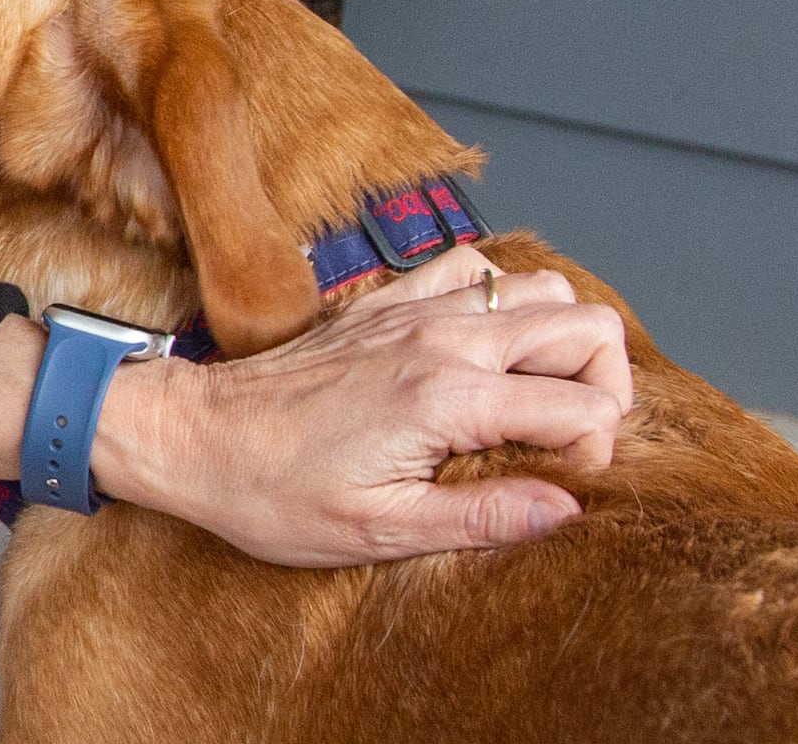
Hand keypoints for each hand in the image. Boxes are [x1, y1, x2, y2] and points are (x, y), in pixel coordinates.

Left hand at [93, 248, 632, 566]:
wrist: (192, 436)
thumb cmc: (272, 492)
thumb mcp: (380, 529)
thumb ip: (483, 516)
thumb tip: (566, 509)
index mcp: (448, 399)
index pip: (587, 406)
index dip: (597, 453)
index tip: (561, 484)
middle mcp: (442, 338)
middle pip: (588, 327)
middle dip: (606, 386)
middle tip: (571, 439)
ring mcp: (415, 309)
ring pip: (544, 288)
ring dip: (563, 341)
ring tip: (536, 400)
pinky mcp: (387, 301)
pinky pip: (475, 267)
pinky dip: (503, 301)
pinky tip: (483, 353)